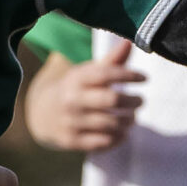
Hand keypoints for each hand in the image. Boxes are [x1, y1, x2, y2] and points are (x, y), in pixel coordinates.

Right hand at [23, 41, 143, 152]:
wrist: (42, 114)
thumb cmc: (75, 89)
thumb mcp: (87, 73)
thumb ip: (111, 61)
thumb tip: (130, 43)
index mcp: (76, 79)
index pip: (106, 74)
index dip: (128, 75)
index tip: (144, 78)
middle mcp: (72, 100)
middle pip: (112, 100)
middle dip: (133, 101)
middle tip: (140, 100)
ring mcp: (71, 122)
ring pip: (111, 123)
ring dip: (129, 121)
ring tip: (133, 117)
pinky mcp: (72, 141)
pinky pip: (104, 142)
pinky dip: (119, 137)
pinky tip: (123, 132)